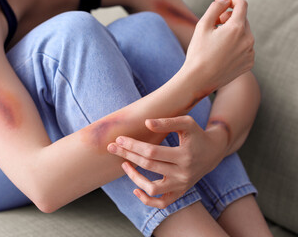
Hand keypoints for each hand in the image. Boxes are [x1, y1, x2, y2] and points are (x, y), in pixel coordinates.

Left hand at [107, 116, 227, 208]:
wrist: (213, 152)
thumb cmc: (197, 135)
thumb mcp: (187, 123)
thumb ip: (167, 122)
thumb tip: (146, 123)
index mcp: (184, 155)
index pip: (152, 152)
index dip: (133, 145)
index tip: (119, 139)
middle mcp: (183, 173)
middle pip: (149, 166)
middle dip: (128, 155)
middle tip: (112, 147)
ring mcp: (181, 186)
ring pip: (152, 188)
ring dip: (134, 177)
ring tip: (124, 165)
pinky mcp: (179, 193)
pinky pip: (161, 203)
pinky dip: (146, 199)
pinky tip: (136, 188)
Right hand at [183, 0, 254, 90]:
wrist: (198, 80)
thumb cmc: (198, 54)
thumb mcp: (202, 26)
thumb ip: (215, 8)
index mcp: (237, 28)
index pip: (241, 5)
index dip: (231, 1)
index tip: (223, 5)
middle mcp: (248, 39)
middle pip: (242, 20)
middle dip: (230, 19)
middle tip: (214, 27)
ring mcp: (249, 53)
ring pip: (244, 35)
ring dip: (233, 34)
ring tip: (217, 44)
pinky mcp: (248, 64)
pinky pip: (245, 49)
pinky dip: (237, 48)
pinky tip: (222, 55)